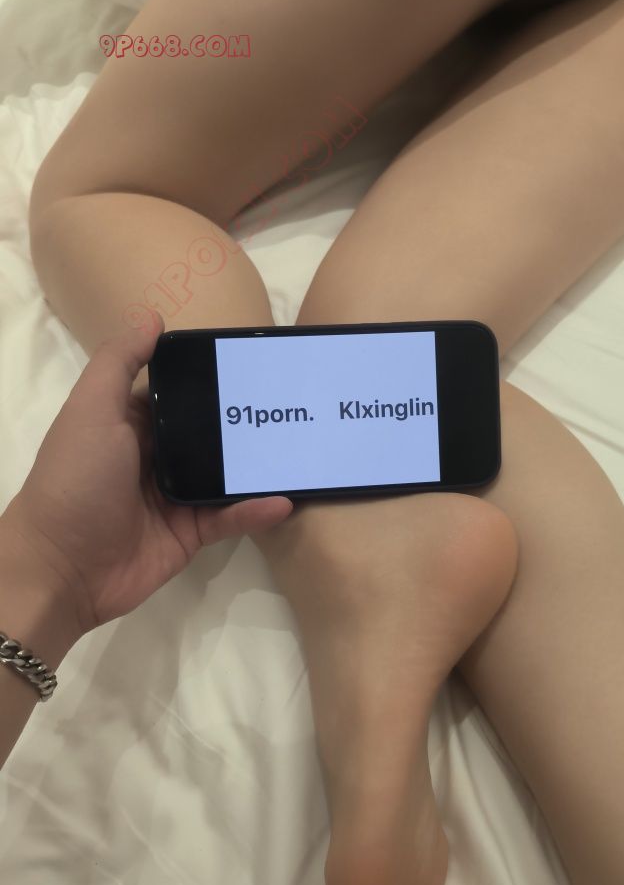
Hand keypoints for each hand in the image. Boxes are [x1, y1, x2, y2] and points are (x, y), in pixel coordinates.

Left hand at [0, 315, 292, 635]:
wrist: (63, 567)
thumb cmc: (76, 478)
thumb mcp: (92, 410)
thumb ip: (119, 362)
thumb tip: (153, 317)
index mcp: (131, 422)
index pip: (177, 391)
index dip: (209, 376)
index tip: (250, 360)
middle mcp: (156, 455)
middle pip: (208, 432)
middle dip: (244, 419)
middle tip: (291, 402)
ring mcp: (176, 496)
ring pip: (225, 475)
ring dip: (257, 465)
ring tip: (299, 447)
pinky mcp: (190, 534)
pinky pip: (229, 517)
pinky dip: (255, 510)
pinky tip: (284, 500)